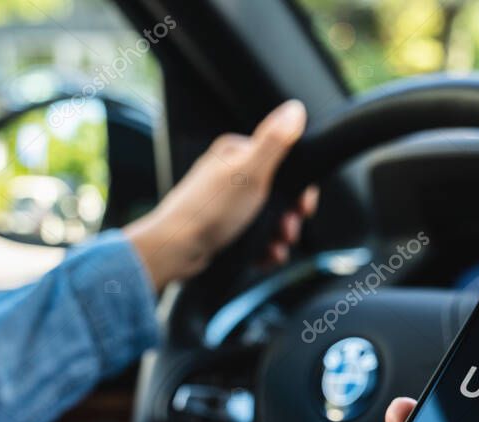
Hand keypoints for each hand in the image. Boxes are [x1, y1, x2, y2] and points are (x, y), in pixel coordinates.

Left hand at [125, 100, 318, 288]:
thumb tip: (295, 108)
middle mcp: (232, 175)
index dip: (299, 189)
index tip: (303, 207)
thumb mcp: (250, 172)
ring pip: (269, 219)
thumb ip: (274, 141)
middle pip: (279, 195)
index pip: (284, 164)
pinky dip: (264, 249)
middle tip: (288, 232)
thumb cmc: (209, 210)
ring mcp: (228, 203)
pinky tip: (265, 257)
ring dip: (279, 238)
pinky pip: (255, 237)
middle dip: (289, 218)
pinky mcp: (224, 226)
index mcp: (239, 154)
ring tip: (276, 249)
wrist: (175, 249)